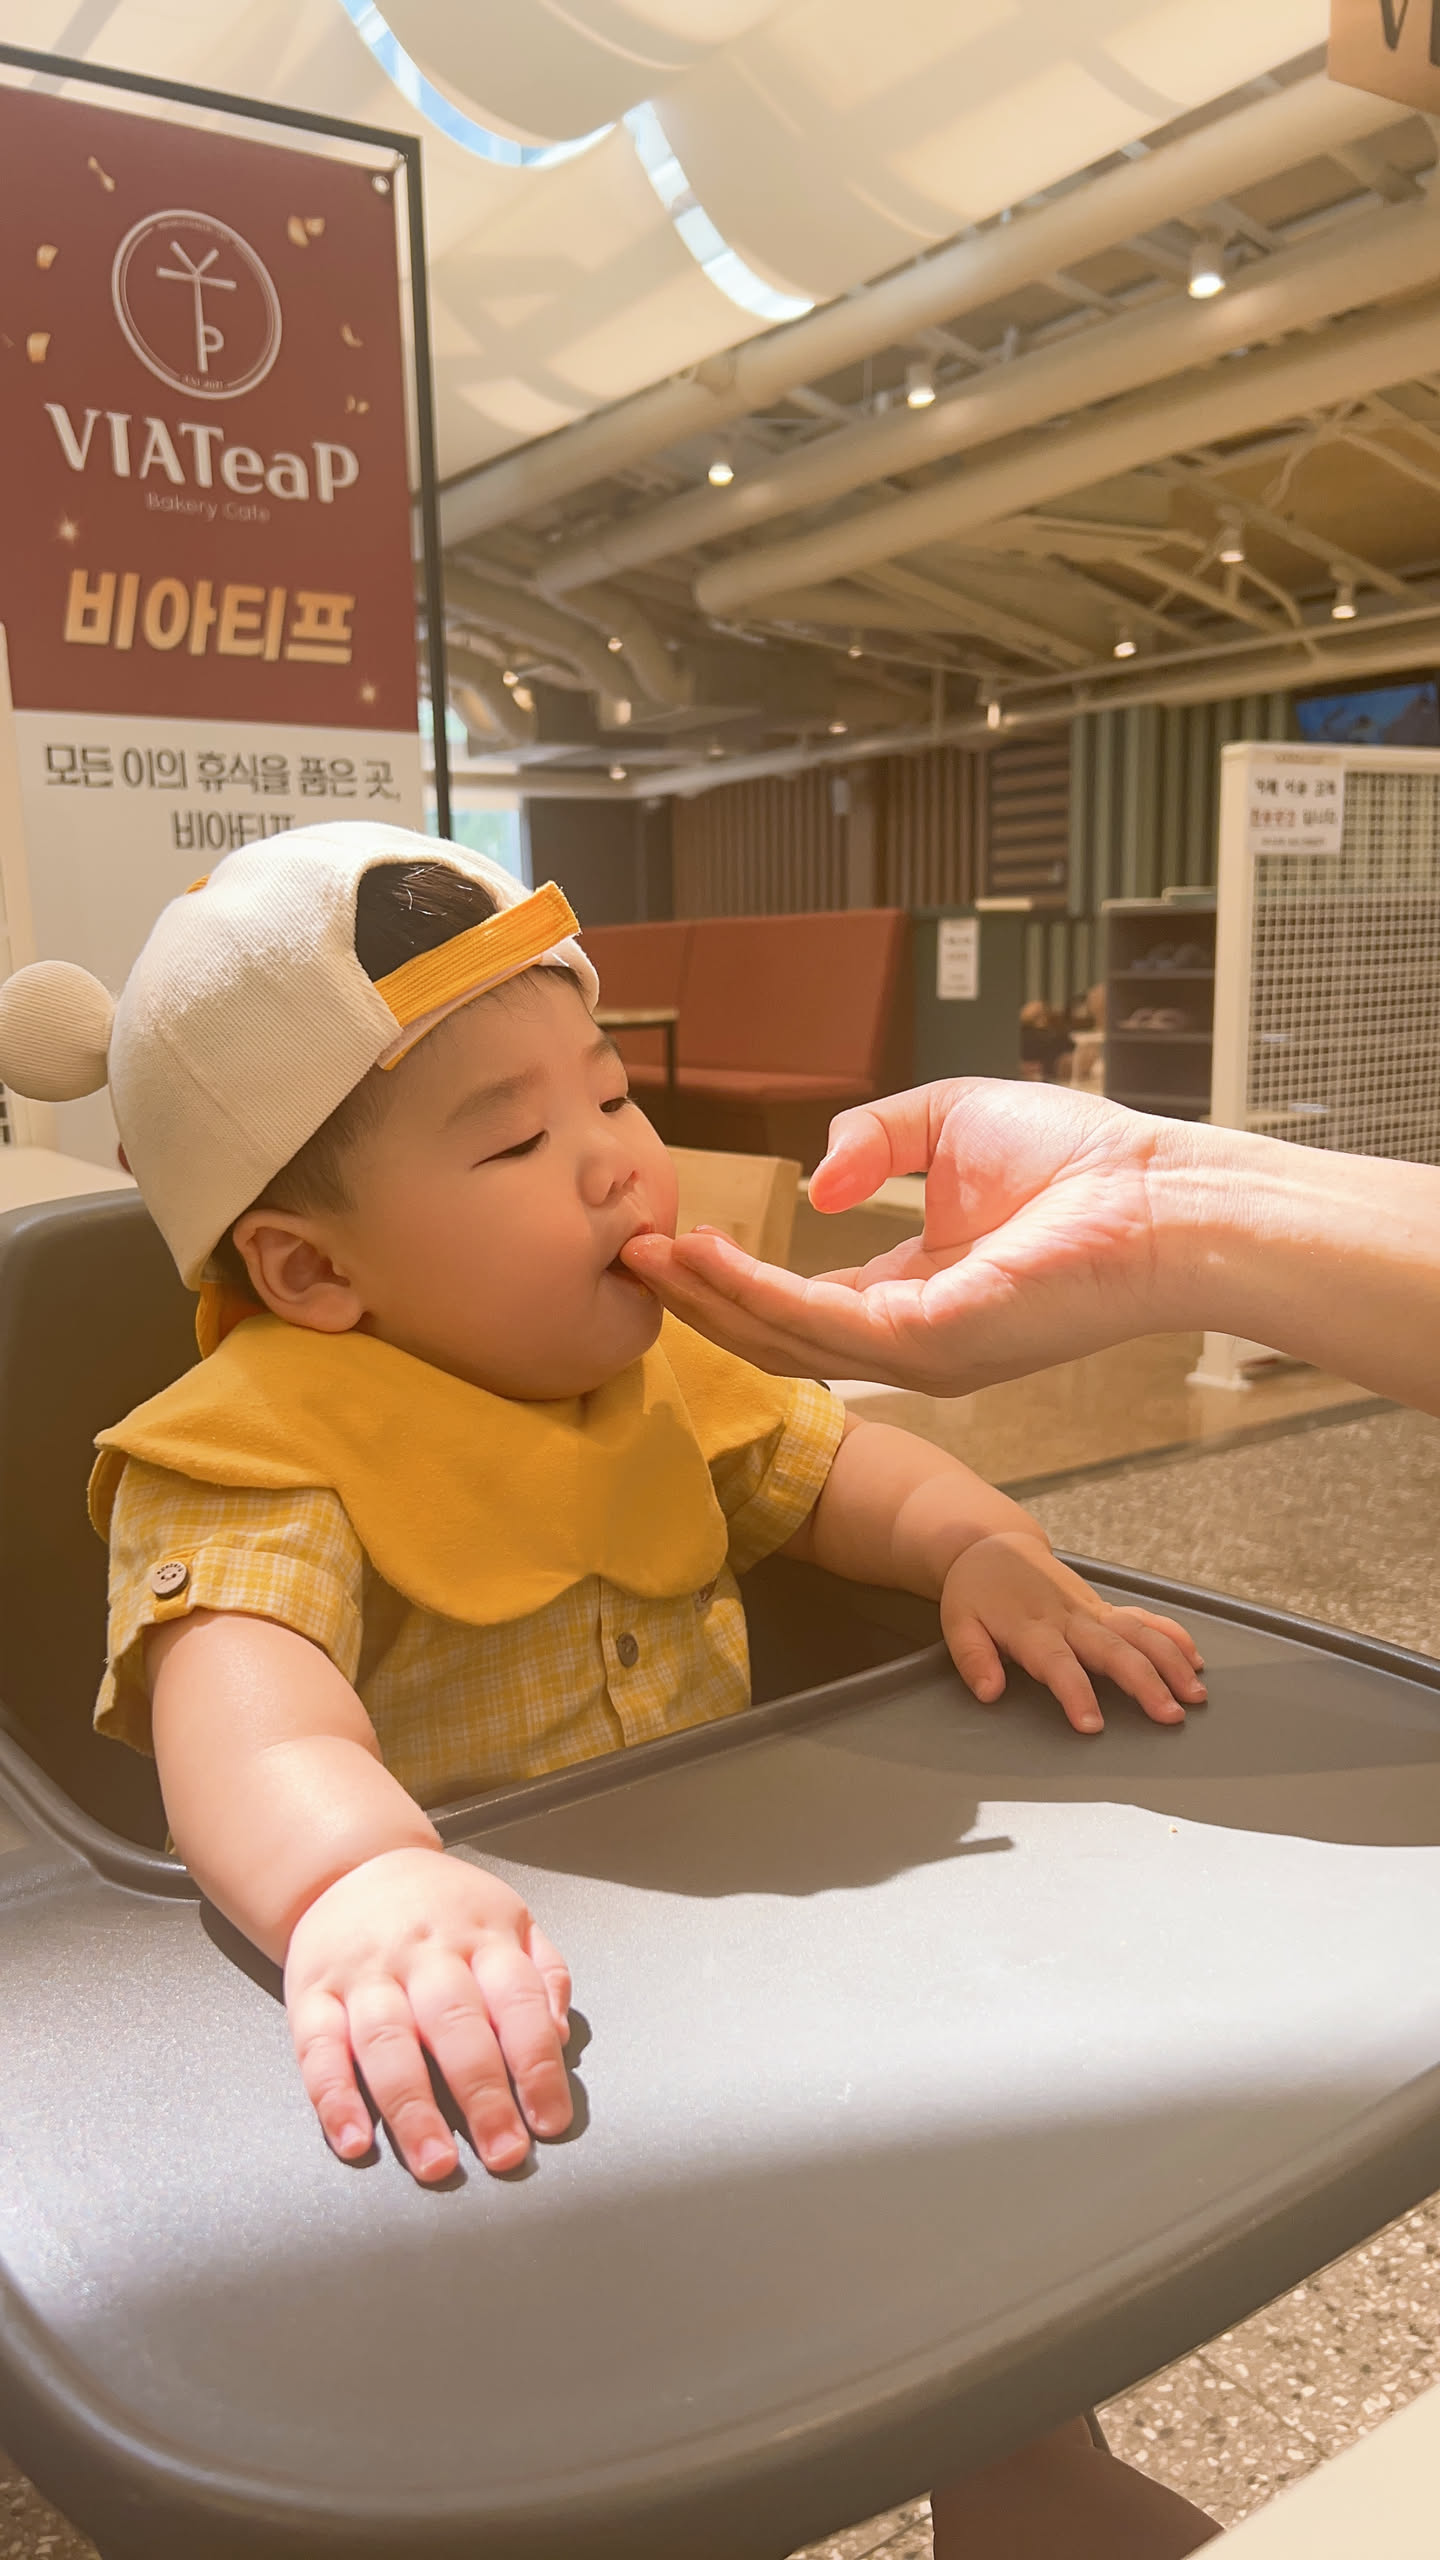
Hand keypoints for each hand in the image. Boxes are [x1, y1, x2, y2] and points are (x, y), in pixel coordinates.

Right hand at [284, 1846, 572, 2182]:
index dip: (537, 2065)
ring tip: (435, 2162)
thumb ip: (544, 1976)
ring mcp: (364, 1973)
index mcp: (480, 1935)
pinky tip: (354, 2138)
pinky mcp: (311, 1993)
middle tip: (502, 2152)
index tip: (548, 2120)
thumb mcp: (510, 1919)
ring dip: (412, 2108)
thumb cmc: (443, 1908)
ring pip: (388, 2042)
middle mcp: (423, 1952)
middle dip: (482, 2095)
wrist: (353, 1866)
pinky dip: (334, 2098)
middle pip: (455, 2026)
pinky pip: (318, 2049)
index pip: (518, 2002)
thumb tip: (557, 2038)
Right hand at [622, 1080, 1190, 1393]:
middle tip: (631, 1259)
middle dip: (700, 1300)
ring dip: (708, 1298)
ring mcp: (918, 1353)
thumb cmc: (1082, 1161)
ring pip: (783, 1338)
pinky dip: (753, 1291)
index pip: (804, 1304)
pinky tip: (707, 1257)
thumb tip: (817, 1182)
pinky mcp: (929, 1344)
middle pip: (776, 1335)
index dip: (735, 1278)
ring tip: (650, 1255)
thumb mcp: (948, 1120)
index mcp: (915, 1295)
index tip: (678, 1240)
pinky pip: (817, 1321)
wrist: (1160, 1193)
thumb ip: (875, 1139)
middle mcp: (910, 1339)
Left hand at [941, 1532, 1206, 1733]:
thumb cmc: (976, 1591)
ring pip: (1138, 1633)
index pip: (1058, 1664)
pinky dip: (1171, 1636)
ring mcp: (1090, 1610)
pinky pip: (1143, 1618)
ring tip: (1194, 1695)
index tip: (1092, 1724)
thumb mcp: (958, 1623)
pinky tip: (1194, 1659)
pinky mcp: (1103, 1606)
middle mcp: (1068, 1618)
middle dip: (1145, 1683)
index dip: (1076, 1693)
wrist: (991, 1545)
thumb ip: (973, 1658)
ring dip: (1170, 1662)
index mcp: (1031, 1627)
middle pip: (1113, 1650)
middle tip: (1169, 1715)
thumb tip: (989, 1692)